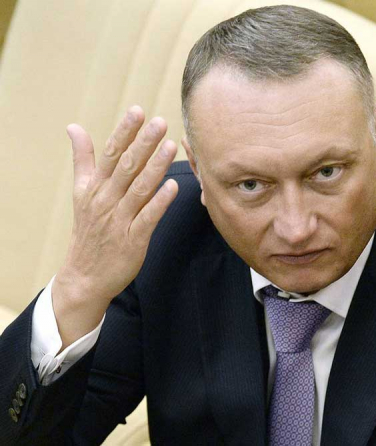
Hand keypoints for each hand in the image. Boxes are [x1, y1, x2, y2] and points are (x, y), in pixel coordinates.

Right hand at [52, 106, 178, 347]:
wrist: (85, 276)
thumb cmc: (88, 230)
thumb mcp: (81, 192)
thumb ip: (83, 159)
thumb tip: (74, 126)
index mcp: (94, 187)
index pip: (110, 154)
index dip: (124, 132)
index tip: (137, 111)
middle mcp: (106, 200)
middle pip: (127, 167)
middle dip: (143, 143)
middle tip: (160, 122)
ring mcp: (119, 221)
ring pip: (139, 189)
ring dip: (155, 167)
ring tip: (171, 146)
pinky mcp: (133, 240)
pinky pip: (148, 218)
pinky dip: (159, 202)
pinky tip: (173, 186)